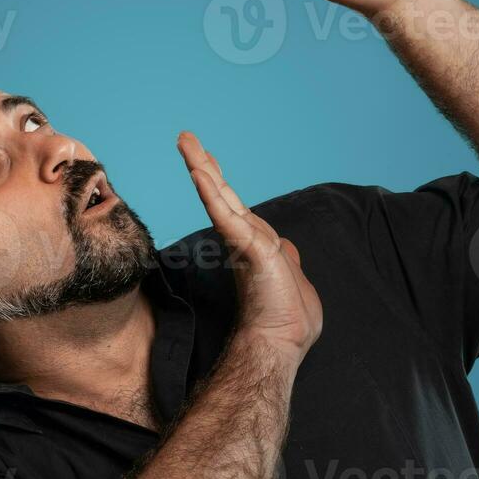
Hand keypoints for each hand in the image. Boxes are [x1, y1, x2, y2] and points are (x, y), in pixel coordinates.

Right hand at [177, 131, 322, 361]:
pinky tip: (200, 173)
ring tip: (186, 142)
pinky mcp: (248, 248)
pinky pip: (227, 216)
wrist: (282, 340)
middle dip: (203, 164)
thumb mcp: (294, 276)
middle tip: (185, 138)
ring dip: (203, 168)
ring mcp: (244, 242)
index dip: (219, 182)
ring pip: (220, 198)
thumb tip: (288, 247)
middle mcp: (244, 239)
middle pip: (221, 194)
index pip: (234, 206)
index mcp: (253, 243)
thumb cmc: (288, 318)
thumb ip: (286, 256)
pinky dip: (212, 194)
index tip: (206, 161)